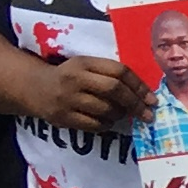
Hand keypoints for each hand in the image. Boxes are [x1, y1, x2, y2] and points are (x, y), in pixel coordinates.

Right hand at [30, 51, 147, 132]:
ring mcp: (68, 99)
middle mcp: (76, 79)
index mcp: (84, 63)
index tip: (152, 99)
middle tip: (147, 114)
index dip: (139, 86)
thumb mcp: (86, 67)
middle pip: (114, 90)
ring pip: (106, 109)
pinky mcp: (63, 117)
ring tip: (121, 114)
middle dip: (135, 103)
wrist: (35, 88)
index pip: (119, 71)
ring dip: (120, 114)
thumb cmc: (70, 77)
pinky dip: (106, 124)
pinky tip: (107, 121)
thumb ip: (110, 75)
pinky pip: (94, 124)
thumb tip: (144, 95)